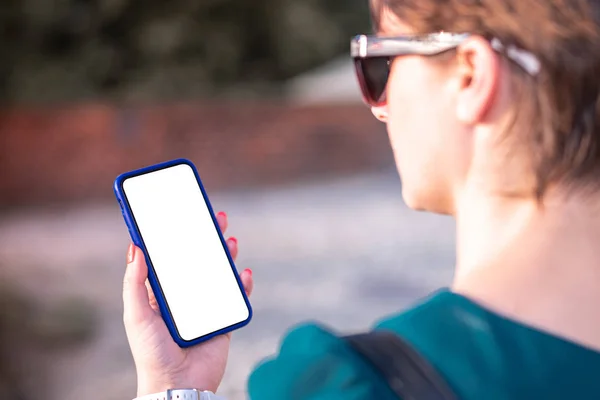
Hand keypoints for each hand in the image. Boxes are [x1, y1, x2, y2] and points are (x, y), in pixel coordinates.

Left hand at [122, 211, 253, 395]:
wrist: (178, 385)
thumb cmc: (151, 352)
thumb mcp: (137, 314)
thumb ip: (135, 283)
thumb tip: (135, 248)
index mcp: (163, 292)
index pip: (172, 258)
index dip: (178, 236)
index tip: (185, 214)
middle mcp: (185, 296)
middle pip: (199, 260)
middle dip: (208, 238)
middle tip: (217, 218)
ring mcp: (205, 307)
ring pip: (219, 274)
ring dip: (226, 255)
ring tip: (231, 240)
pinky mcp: (223, 320)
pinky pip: (236, 298)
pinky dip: (242, 285)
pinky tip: (244, 273)